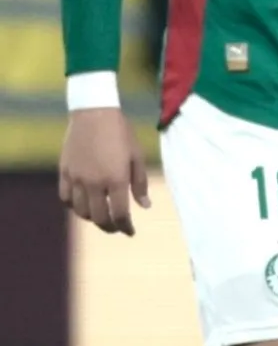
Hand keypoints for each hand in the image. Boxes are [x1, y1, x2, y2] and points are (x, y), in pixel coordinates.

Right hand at [60, 104, 147, 234]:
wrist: (94, 113)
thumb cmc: (121, 133)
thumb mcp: (137, 157)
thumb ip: (140, 184)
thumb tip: (145, 206)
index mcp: (116, 179)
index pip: (120, 213)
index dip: (126, 227)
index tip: (131, 232)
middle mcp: (94, 182)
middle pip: (99, 217)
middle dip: (110, 227)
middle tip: (117, 228)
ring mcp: (76, 178)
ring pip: (80, 211)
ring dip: (92, 218)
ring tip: (102, 217)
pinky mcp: (64, 172)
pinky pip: (65, 198)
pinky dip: (74, 206)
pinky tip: (83, 205)